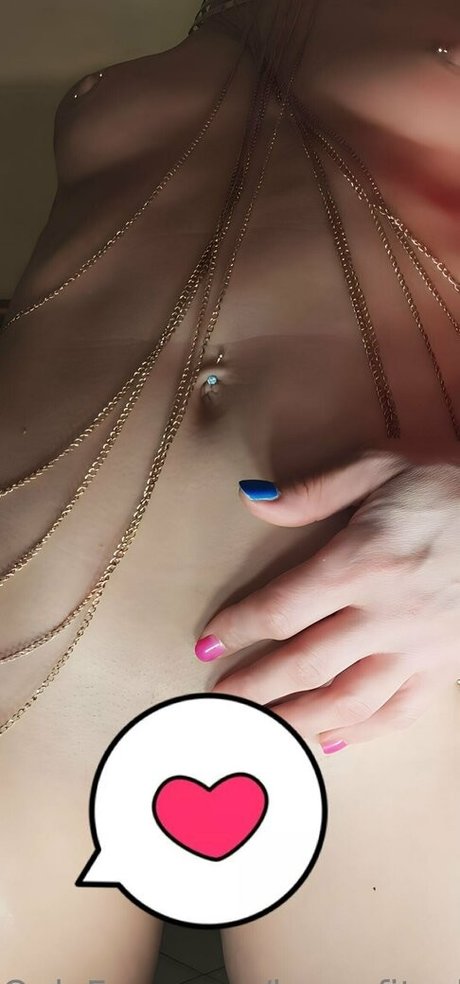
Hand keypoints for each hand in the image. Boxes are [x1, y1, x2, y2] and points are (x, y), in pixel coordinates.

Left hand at [195, 448, 459, 750]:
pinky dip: (363, 732)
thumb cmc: (446, 488)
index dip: (240, 627)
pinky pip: (399, 711)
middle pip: (305, 663)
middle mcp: (386, 613)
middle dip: (255, 684)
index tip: (209, 640)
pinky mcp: (444, 667)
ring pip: (348, 699)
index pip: (283, 607)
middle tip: (220, 697)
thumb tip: (249, 498)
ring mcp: (418, 647)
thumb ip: (313, 491)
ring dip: (297, 719)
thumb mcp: (380, 468)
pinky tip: (331, 739)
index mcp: (361, 561)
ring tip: (260, 729)